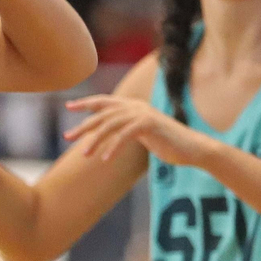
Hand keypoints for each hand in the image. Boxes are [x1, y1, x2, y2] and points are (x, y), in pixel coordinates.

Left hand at [64, 95, 215, 165]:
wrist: (192, 149)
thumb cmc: (167, 144)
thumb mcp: (143, 133)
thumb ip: (127, 128)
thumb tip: (108, 130)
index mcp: (133, 106)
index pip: (104, 101)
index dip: (86, 103)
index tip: (69, 106)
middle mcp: (136, 106)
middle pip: (102, 113)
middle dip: (83, 125)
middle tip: (68, 137)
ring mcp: (142, 114)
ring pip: (110, 124)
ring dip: (95, 140)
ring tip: (84, 155)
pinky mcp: (149, 124)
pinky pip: (125, 135)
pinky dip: (113, 147)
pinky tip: (105, 159)